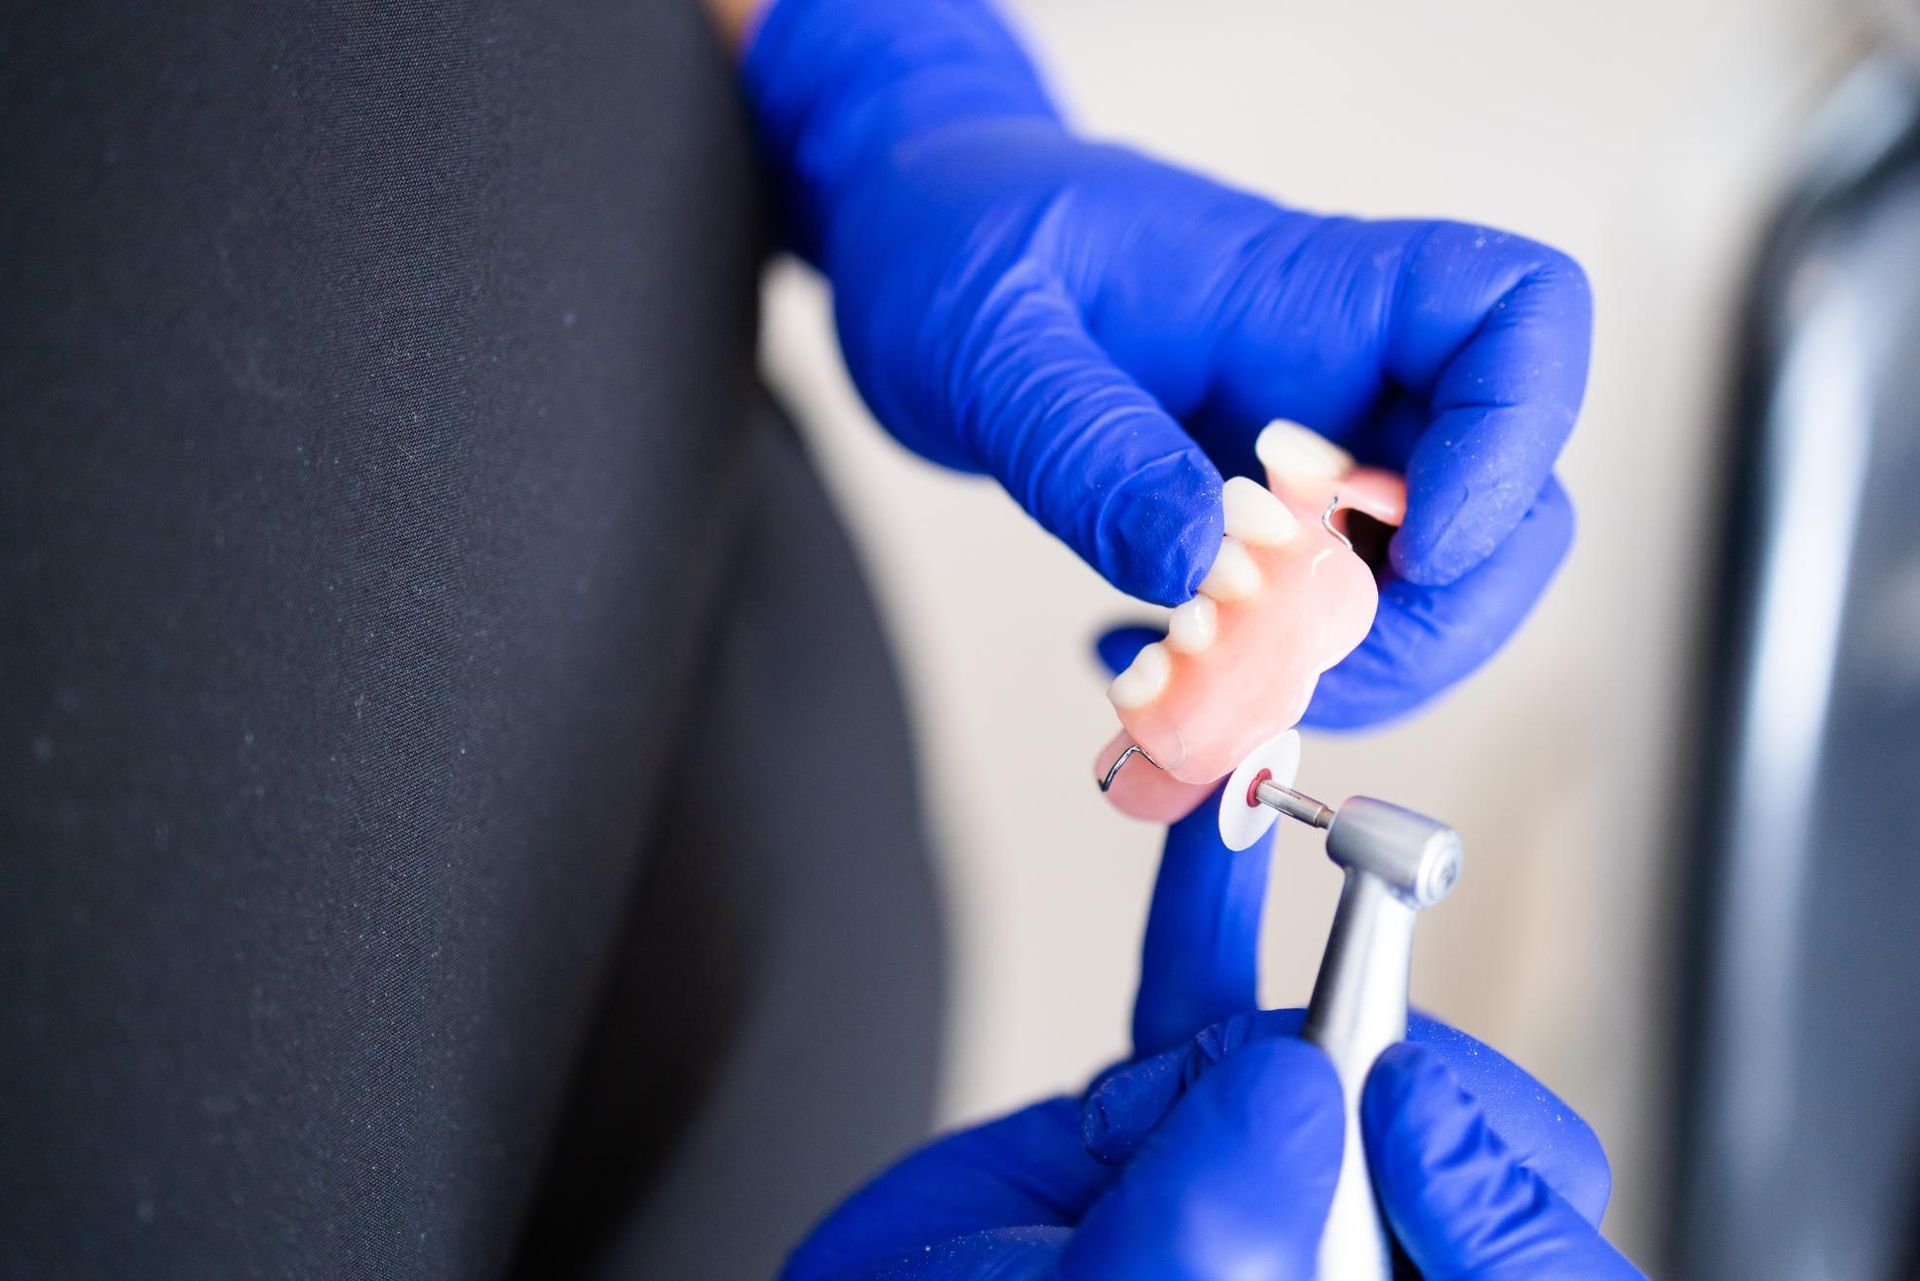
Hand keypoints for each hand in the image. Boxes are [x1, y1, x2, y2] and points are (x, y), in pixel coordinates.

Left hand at [744, 0, 1590, 726]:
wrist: (922, 245)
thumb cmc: (959, 241)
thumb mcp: (989, 337)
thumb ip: (1084, 445)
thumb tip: (1194, 568)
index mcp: (1310, 292)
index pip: (1516, 320)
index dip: (1514, 442)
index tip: (1414, 547)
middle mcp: (1341, 375)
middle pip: (1510, 500)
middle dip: (1427, 621)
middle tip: (1282, 673)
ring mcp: (1312, 455)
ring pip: (1430, 586)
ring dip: (1343, 671)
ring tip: (1189, 688)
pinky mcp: (1263, 520)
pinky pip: (1322, 615)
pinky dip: (1262, 675)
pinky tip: (1151, 661)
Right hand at [785, 802, 1639, 1277]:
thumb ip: (1204, 1229)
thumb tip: (1298, 1084)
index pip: (1529, 1263)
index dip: (1492, 1192)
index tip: (1399, 1112)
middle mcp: (1332, 1246)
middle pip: (1446, 1128)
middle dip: (1352, 1079)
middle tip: (1254, 1088)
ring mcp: (1258, 1172)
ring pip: (1328, 1042)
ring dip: (1222, 1038)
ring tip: (1114, 1133)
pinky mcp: (1175, 1110)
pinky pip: (1209, 989)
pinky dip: (1204, 903)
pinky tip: (1217, 832)